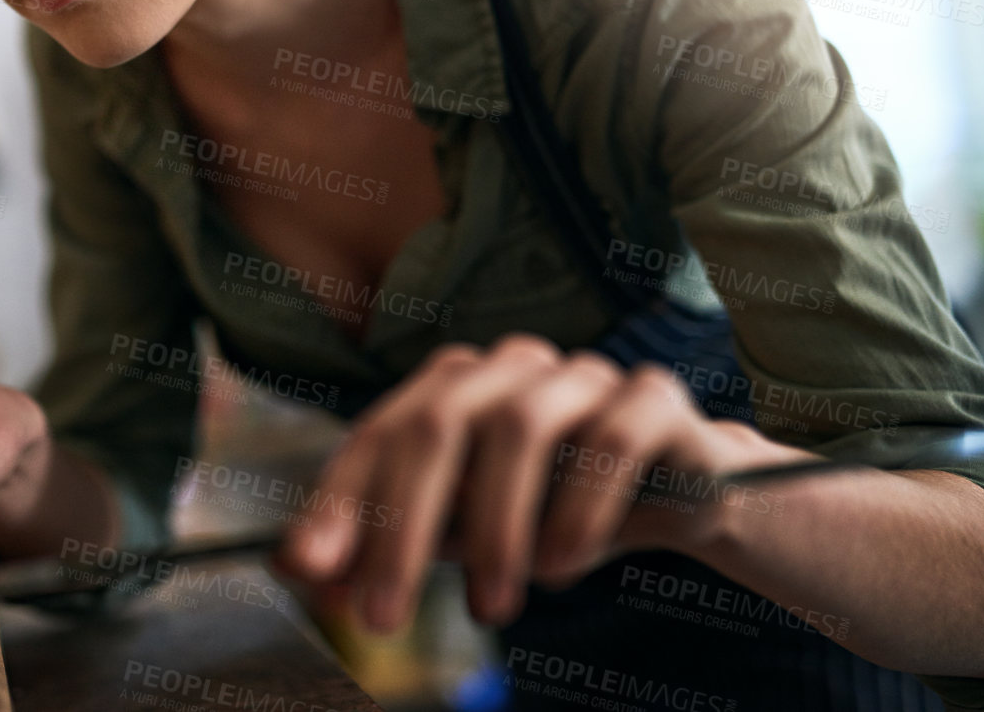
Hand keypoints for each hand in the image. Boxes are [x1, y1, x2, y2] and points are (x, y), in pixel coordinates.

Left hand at [273, 334, 806, 632]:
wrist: (687, 499)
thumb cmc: (556, 510)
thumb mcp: (463, 531)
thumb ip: (389, 539)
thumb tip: (296, 568)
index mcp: (456, 385)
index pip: (380, 431)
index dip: (338, 498)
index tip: (309, 572)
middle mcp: (510, 366)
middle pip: (437, 423)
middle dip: (401, 525)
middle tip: (384, 616)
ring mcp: (583, 372)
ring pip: (519, 426)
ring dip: (494, 525)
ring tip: (491, 604)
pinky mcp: (653, 396)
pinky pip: (610, 440)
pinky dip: (578, 510)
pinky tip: (563, 566)